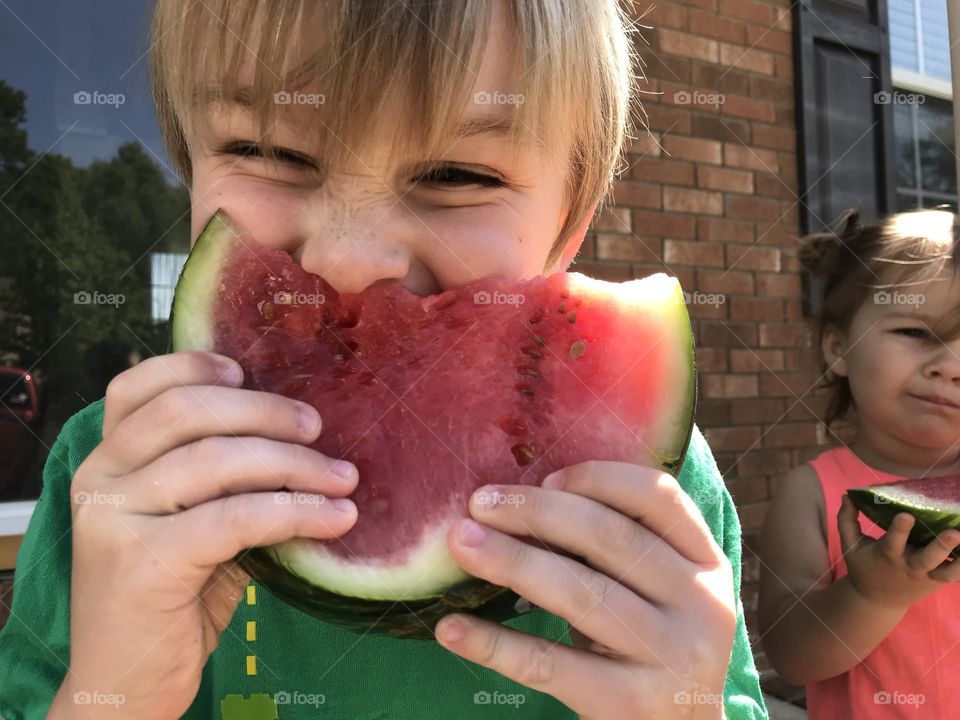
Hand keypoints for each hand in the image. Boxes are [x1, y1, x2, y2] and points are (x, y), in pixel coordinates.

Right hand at [62, 351, 358, 719]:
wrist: (124, 685)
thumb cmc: (170, 597)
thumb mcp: (191, 523)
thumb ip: (224, 479)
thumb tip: (305, 439)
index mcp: (106, 459)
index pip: (137, 386)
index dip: (193, 365)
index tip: (248, 371)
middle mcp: (99, 478)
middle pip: (187, 412)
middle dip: (266, 414)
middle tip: (319, 430)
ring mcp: (113, 518)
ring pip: (219, 461)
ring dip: (296, 466)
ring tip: (344, 480)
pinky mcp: (142, 563)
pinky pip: (235, 517)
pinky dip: (295, 511)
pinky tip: (335, 519)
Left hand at [435, 461, 735, 719]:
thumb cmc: (652, 643)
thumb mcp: (657, 589)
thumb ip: (616, 545)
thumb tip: (522, 498)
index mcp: (705, 561)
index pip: (658, 495)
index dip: (597, 478)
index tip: (544, 478)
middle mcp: (701, 604)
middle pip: (611, 538)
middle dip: (537, 513)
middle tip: (479, 503)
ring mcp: (671, 657)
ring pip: (581, 595)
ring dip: (512, 562)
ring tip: (461, 542)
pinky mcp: (629, 705)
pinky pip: (549, 664)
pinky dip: (494, 644)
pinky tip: (451, 628)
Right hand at [840, 494, 959, 610]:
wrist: (876, 602)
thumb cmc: (864, 566)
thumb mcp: (850, 546)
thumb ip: (846, 520)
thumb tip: (847, 495)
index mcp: (887, 556)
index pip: (893, 541)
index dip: (900, 529)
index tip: (906, 515)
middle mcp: (910, 566)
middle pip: (928, 558)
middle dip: (941, 546)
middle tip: (954, 532)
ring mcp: (928, 575)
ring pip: (949, 572)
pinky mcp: (939, 580)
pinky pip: (956, 575)